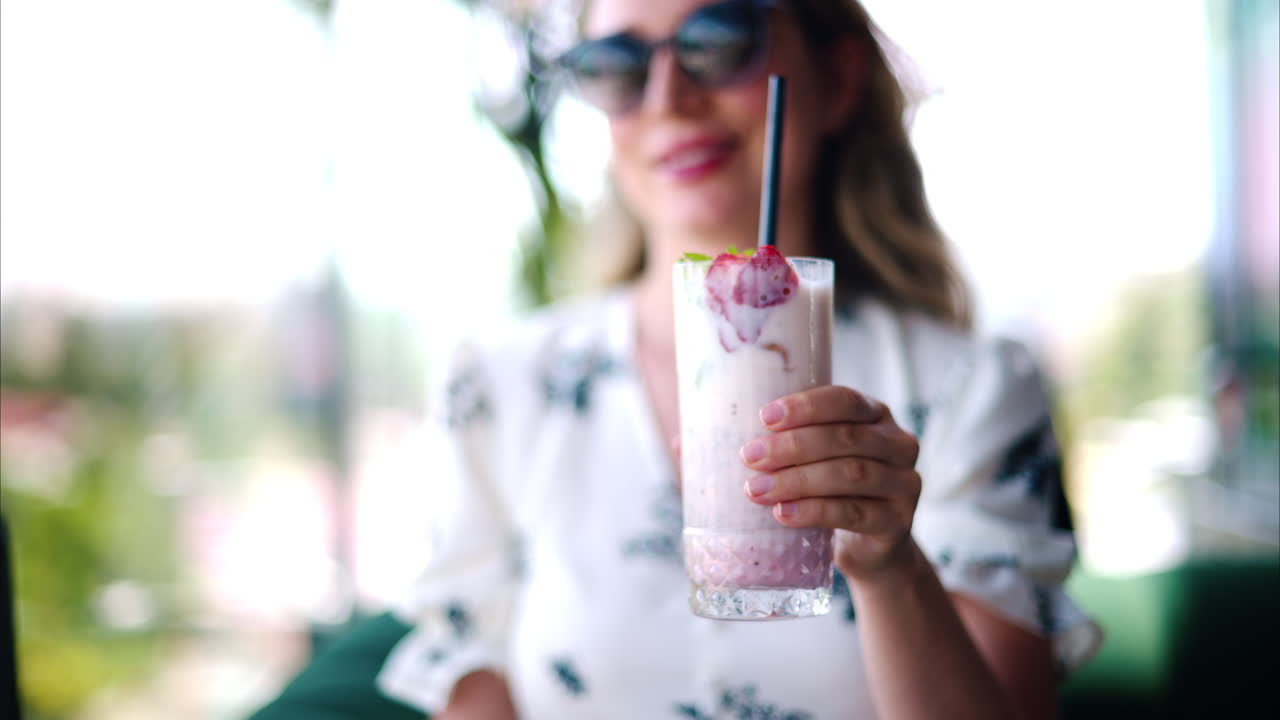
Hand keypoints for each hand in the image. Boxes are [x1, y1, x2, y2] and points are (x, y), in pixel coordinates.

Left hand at [740, 385, 921, 581]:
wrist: (869, 547)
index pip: (844, 400)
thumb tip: (707, 439)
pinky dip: (814, 511)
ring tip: (756, 490)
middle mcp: (898, 444)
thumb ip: (788, 440)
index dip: (805, 407)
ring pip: (850, 475)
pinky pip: (854, 513)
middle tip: (749, 457)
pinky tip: (782, 513)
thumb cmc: (832, 491)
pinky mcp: (898, 522)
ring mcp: (904, 484)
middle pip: (845, 438)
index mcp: (876, 415)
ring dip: (797, 481)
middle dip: (792, 446)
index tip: (763, 417)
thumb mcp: (818, 458)